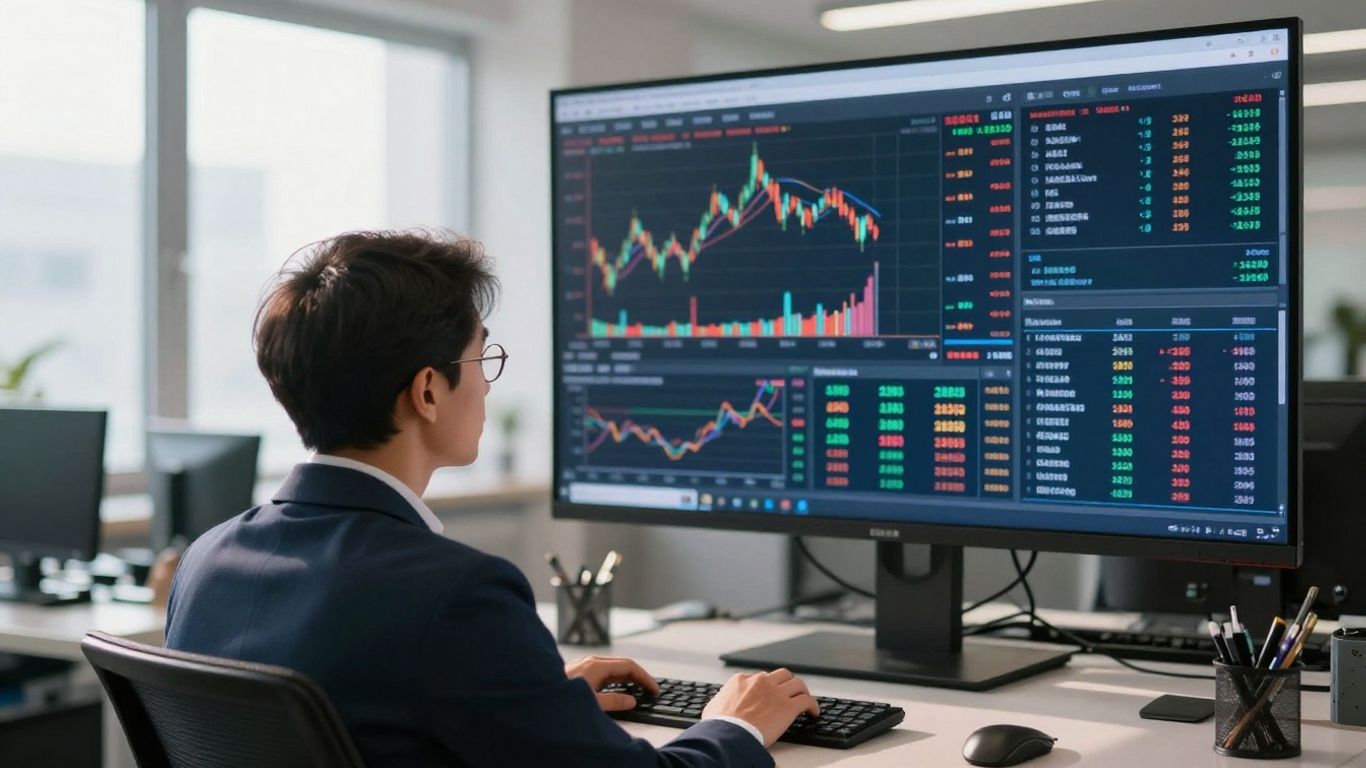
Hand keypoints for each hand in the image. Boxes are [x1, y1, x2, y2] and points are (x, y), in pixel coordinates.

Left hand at [565, 655, 660, 711]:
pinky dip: (616, 680)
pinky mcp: (580, 672)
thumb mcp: (592, 703)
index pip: (629, 666)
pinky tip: (618, 690)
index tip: (654, 688)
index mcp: (596, 666)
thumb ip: (614, 701)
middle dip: (638, 677)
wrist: (536, 692)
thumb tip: (631, 700)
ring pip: (613, 669)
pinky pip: (604, 673)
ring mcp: (585, 666)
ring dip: (627, 678)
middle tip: (650, 690)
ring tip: (638, 691)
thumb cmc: (561, 697)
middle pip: (622, 665)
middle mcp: (591, 662)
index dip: (644, 677)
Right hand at [702, 668, 819, 746]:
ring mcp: (775, 693)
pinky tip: (813, 712)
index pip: (760, 677)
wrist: (729, 734)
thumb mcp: (714, 706)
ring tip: (804, 698)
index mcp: (742, 680)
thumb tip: (720, 704)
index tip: (770, 694)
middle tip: (790, 692)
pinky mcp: (788, 707)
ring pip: (797, 683)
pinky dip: (812, 705)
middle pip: (781, 675)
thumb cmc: (720, 724)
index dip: (767, 686)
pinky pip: (806, 701)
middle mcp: (760, 682)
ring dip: (802, 691)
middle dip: (787, 683)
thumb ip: (722, 700)